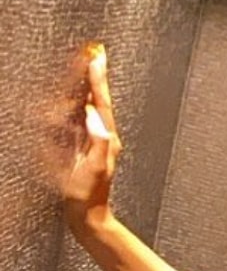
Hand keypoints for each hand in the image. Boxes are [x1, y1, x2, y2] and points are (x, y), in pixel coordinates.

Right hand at [62, 41, 121, 228]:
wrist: (89, 215)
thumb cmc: (90, 195)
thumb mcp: (94, 168)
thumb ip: (96, 143)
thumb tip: (94, 117)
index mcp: (106, 139)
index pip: (101, 104)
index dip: (97, 81)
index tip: (96, 59)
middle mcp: (104, 138)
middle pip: (99, 101)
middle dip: (96, 78)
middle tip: (95, 55)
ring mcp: (96, 143)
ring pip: (92, 108)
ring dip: (89, 88)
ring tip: (87, 68)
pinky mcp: (87, 149)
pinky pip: (84, 121)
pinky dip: (80, 106)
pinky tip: (76, 100)